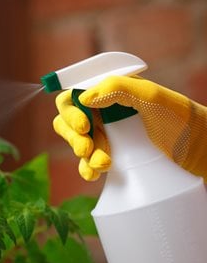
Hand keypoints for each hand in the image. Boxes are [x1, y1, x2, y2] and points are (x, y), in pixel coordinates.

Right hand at [53, 76, 206, 181]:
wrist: (200, 152)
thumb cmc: (181, 120)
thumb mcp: (153, 98)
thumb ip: (118, 89)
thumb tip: (83, 98)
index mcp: (111, 90)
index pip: (75, 93)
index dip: (71, 109)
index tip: (83, 126)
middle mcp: (105, 109)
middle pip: (69, 118)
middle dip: (73, 135)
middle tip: (85, 148)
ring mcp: (107, 133)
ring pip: (77, 140)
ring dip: (82, 154)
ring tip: (103, 164)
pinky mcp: (111, 153)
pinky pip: (87, 160)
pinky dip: (86, 167)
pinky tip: (94, 173)